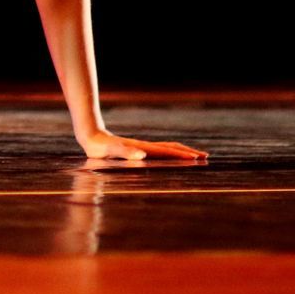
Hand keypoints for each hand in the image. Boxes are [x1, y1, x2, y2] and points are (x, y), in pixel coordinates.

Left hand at [79, 129, 208, 161]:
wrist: (89, 134)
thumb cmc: (98, 146)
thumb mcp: (110, 151)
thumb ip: (124, 153)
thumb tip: (142, 155)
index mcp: (142, 148)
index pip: (167, 152)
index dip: (182, 155)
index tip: (198, 158)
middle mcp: (144, 147)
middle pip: (171, 148)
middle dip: (188, 152)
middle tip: (205, 156)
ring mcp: (141, 147)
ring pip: (166, 148)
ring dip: (180, 152)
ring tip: (193, 156)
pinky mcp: (136, 150)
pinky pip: (158, 151)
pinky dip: (169, 153)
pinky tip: (169, 158)